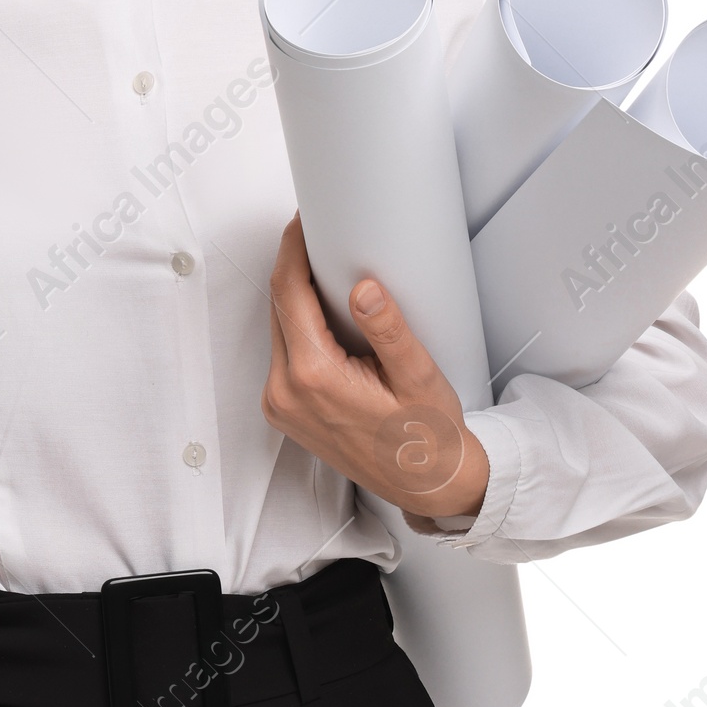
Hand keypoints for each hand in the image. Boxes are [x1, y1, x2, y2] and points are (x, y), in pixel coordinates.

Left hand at [262, 215, 488, 528]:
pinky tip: (326, 317)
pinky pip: (284, 355)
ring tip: (329, 272)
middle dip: (296, 268)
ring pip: (280, 330)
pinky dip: (300, 328)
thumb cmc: (427, 435)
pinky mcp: (285, 412)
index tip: (302, 222)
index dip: (292, 250)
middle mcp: (286, 392)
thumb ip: (388, 329)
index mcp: (313, 377)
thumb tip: (363, 288)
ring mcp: (281, 405)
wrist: (427, 484)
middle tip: (321, 237)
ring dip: (298, 298)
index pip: (288, 293)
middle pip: (279, 308)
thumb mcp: (417, 375)